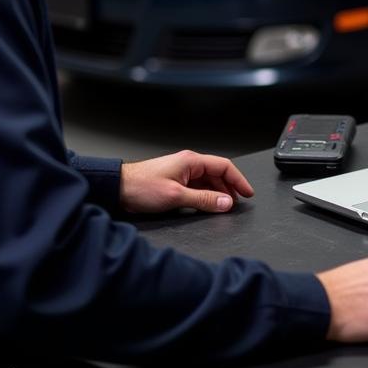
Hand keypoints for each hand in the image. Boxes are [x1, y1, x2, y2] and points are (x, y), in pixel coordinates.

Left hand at [120, 150, 254, 213]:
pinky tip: (206, 205)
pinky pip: (197, 186)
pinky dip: (205, 195)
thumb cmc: (142, 187)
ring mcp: (181, 172)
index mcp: (191, 161)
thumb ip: (204, 200)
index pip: (224, 166)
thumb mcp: (177, 196)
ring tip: (224, 206)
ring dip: (217, 193)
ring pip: (207, 181)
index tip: (248, 193)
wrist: (119, 188)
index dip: (239, 180)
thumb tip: (226, 203)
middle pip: (217, 174)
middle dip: (230, 188)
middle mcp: (188, 164)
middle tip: (237, 203)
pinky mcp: (174, 181)